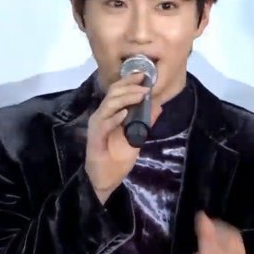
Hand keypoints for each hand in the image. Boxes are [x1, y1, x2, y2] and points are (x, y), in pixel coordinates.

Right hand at [85, 72, 162, 202]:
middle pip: (113, 93)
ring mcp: (97, 125)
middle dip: (130, 87)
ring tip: (140, 95)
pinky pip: (104, 123)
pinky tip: (124, 113)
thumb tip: (158, 106)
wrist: (105, 178)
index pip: (118, 91)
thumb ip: (145, 122)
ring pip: (109, 104)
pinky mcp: (95, 137)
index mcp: (111, 113)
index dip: (129, 81)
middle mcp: (102, 115)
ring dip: (126, 98)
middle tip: (145, 85)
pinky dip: (115, 117)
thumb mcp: (137, 137)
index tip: (144, 75)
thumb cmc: (118, 158)